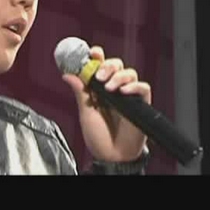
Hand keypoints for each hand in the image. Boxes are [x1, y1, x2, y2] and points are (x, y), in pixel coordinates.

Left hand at [62, 45, 150, 162]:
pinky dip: (134, 86)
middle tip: (99, 75)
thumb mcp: (85, 112)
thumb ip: (80, 92)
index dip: (96, 56)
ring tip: (109, 88)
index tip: (91, 52)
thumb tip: (67, 75)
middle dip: (107, 65)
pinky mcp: (141, 104)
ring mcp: (128, 95)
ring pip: (129, 73)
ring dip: (118, 76)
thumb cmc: (98, 136)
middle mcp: (114, 88)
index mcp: (99, 89)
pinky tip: (124, 92)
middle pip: (116, 65)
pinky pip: (143, 87)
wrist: (112, 156)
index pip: (99, 66)